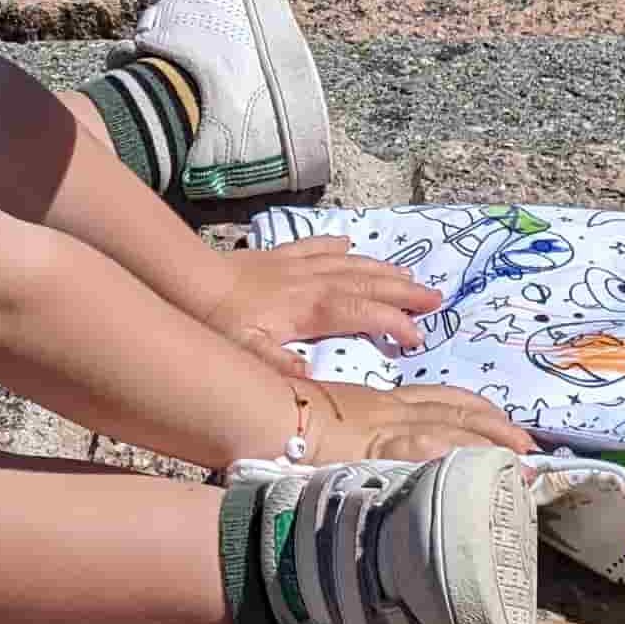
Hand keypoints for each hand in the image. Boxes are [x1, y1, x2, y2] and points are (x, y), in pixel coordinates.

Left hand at [201, 236, 443, 378]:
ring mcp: (296, 264)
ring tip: (409, 274)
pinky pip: (315, 245)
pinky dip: (336, 245)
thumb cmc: (219, 322)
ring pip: (349, 263)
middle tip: (436, 297)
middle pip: (366, 283)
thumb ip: (283, 368)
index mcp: (310, 308)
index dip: (394, 323)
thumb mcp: (248, 353)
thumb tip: (315, 380)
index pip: (363, 312)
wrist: (188, 279)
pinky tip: (349, 242)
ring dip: (381, 268)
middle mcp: (311, 281)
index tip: (417, 337)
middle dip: (403, 291)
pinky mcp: (278, 255)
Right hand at [297, 379, 537, 463]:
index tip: (502, 421)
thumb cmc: (281, 415)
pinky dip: (448, 454)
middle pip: (452, 412)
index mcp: (377, 406)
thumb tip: (371, 462)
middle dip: (494, 427)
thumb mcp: (325, 427)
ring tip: (521, 461)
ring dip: (487, 443)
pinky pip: (418, 449)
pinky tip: (474, 466)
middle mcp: (387, 412)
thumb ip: (350, 441)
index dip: (472, 411)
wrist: (257, 409)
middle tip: (530, 446)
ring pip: (447, 430)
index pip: (434, 401)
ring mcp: (382, 430)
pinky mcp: (373, 448)